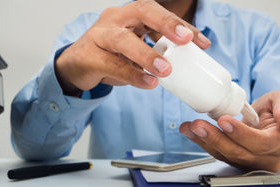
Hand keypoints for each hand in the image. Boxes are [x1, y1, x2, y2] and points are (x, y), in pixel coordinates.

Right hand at [55, 0, 210, 93]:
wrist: (75, 65)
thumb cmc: (110, 54)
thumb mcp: (136, 48)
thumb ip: (156, 51)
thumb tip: (188, 63)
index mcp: (130, 15)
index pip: (158, 11)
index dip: (181, 24)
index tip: (203, 43)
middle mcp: (115, 19)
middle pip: (141, 11)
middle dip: (166, 24)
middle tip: (186, 40)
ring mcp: (99, 36)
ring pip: (122, 40)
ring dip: (146, 54)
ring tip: (166, 69)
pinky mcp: (89, 57)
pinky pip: (111, 65)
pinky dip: (131, 75)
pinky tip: (148, 83)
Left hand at [180, 90, 279, 171]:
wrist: (272, 123)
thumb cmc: (278, 110)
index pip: (261, 143)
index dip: (241, 133)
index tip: (224, 120)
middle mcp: (267, 158)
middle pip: (239, 152)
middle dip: (216, 138)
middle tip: (199, 125)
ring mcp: (249, 162)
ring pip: (225, 155)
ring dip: (205, 141)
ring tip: (190, 127)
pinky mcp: (235, 160)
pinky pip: (218, 154)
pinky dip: (203, 142)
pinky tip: (191, 131)